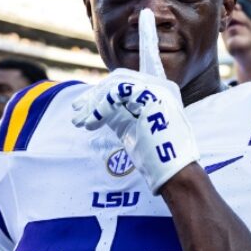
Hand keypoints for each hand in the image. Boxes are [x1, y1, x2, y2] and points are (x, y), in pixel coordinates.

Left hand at [72, 69, 198, 193]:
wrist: (174, 173)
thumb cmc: (155, 156)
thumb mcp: (132, 128)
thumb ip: (119, 113)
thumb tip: (94, 106)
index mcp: (159, 92)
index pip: (126, 81)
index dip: (102, 90)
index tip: (84, 104)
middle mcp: (161, 86)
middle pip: (119, 78)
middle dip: (94, 94)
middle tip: (77, 110)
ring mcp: (158, 89)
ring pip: (116, 85)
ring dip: (94, 103)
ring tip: (79, 121)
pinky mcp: (152, 96)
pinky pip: (117, 94)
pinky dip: (100, 109)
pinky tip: (90, 124)